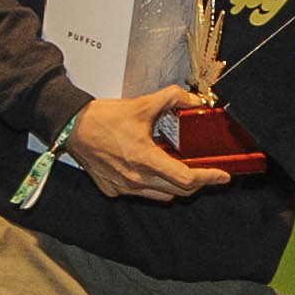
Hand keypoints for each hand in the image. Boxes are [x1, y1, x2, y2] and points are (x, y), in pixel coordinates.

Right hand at [69, 86, 229, 199]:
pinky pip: (141, 194)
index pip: (187, 178)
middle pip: (179, 191)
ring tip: (178, 169)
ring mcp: (124, 188)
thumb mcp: (142, 104)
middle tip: (206, 172)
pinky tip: (151, 170)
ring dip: (174, 185)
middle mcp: (137, 179)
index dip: (209, 178)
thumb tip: (195, 99)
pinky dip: (152, 185)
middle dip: (197, 183)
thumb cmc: (103, 118)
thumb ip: (173, 99)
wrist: (72, 128)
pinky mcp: (113, 190)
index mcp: (146, 160)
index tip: (222, 176)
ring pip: (162, 196)